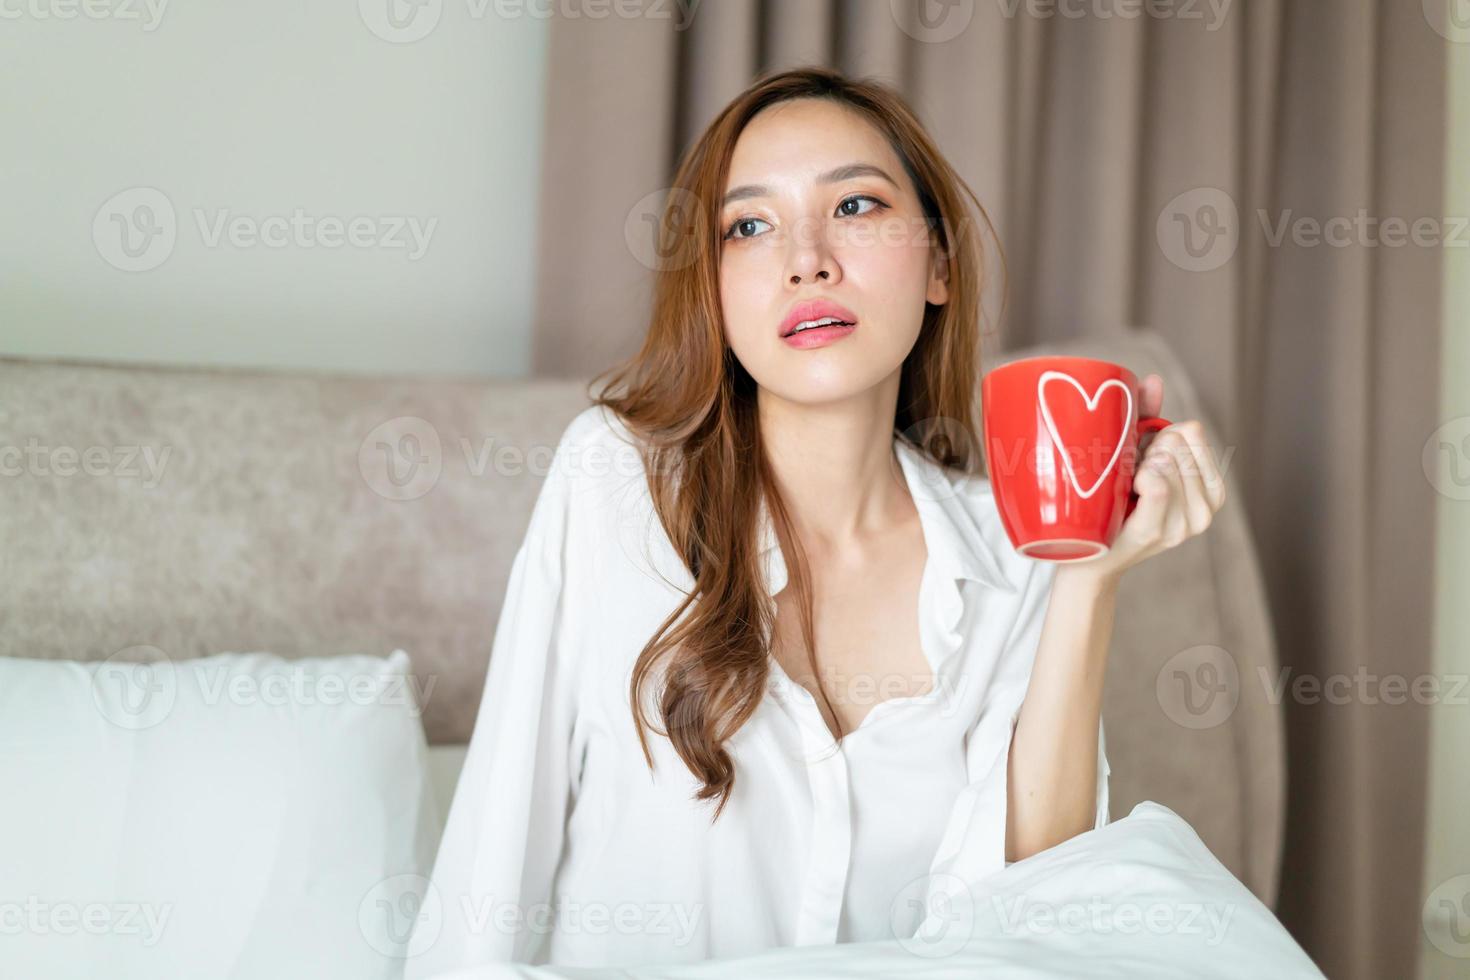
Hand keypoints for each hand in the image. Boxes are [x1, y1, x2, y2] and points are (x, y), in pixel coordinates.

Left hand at [1058, 373, 1228, 588]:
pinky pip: (1158, 486)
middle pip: (1178, 443)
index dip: (1161, 434)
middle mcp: (1205, 511)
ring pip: (1166, 461)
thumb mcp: (1133, 460)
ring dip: (1136, 466)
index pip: (1193, 432)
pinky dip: (1143, 478)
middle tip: (1127, 479)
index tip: (1141, 457)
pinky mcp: (1155, 533)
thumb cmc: (1111, 505)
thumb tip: (1153, 380)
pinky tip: (1130, 489)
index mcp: (1209, 489)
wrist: (1083, 559)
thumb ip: (1146, 420)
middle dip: (1146, 450)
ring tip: (1124, 492)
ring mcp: (1183, 526)